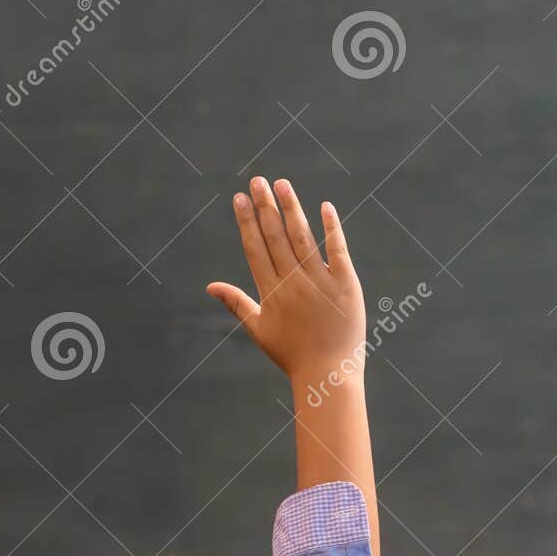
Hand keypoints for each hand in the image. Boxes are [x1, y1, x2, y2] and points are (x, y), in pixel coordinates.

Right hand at [207, 177, 364, 387]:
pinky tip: (325, 207)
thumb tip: (210, 286)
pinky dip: (331, 228)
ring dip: (291, 209)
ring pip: (302, 238)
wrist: (329, 375)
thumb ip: (236, 303)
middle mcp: (293, 283)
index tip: (239, 197)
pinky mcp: (347, 285)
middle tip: (257, 180)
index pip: (255, 248)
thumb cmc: (292, 355)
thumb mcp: (259, 329)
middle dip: (265, 206)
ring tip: (281, 184)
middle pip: (275, 237)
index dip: (246, 221)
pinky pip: (337, 251)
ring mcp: (320, 283)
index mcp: (271, 291)